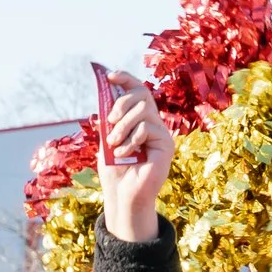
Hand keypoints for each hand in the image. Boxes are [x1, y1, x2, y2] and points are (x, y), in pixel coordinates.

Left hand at [95, 69, 175, 242]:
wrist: (123, 195)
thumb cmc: (115, 170)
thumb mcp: (107, 139)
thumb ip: (109, 118)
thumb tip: (105, 90)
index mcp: (140, 119)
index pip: (138, 90)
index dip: (125, 79)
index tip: (109, 76)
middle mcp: (154, 123)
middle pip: (142, 94)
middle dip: (121, 104)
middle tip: (110, 122)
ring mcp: (162, 133)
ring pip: (143, 110)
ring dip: (123, 125)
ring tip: (114, 143)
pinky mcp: (166, 145)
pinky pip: (147, 128)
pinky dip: (130, 139)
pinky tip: (123, 154)